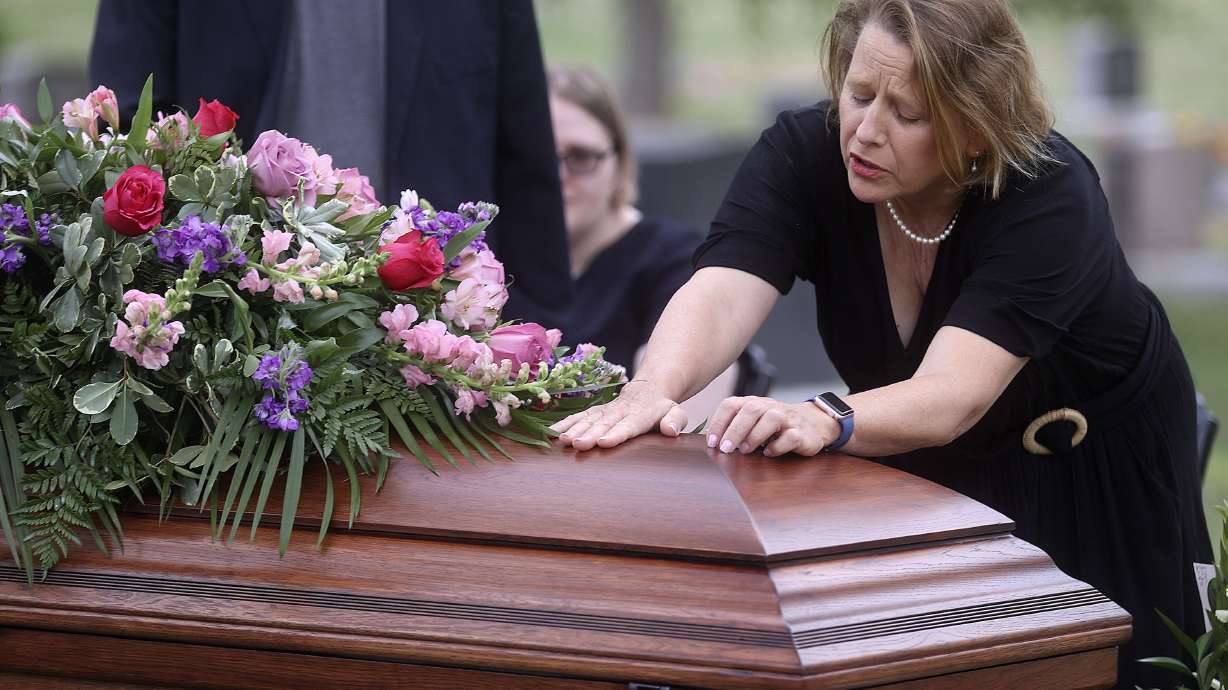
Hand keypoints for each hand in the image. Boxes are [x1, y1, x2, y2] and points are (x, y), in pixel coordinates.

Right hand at [551, 380, 687, 450]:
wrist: (648, 390)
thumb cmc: (662, 409)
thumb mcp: (676, 412)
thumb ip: (676, 420)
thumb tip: (671, 430)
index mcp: (640, 414)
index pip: (628, 425)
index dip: (616, 433)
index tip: (604, 442)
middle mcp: (620, 411)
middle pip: (604, 423)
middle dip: (590, 433)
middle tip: (578, 444)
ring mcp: (606, 410)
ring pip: (589, 419)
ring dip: (575, 428)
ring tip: (562, 439)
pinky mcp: (595, 411)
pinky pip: (579, 416)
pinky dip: (565, 423)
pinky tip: (552, 432)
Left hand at [705, 396, 840, 456]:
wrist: (812, 423)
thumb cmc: (774, 426)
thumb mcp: (753, 422)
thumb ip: (734, 427)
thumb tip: (710, 443)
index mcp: (753, 403)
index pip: (731, 405)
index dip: (719, 422)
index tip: (712, 442)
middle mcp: (770, 407)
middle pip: (750, 410)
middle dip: (734, 430)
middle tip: (725, 449)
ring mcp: (788, 418)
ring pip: (771, 419)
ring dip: (754, 436)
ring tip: (746, 450)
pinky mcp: (803, 433)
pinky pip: (791, 436)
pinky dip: (778, 446)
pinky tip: (769, 453)